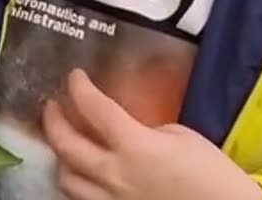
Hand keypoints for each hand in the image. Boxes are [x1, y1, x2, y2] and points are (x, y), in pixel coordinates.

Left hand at [42, 69, 261, 199]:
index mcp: (134, 145)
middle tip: (52, 106)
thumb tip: (125, 130)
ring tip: (66, 144)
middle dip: (53, 120)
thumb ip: (144, 130)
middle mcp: (114, 174)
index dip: (79, 88)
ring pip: (66, 179)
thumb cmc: (209, 170)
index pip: (93, 108)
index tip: (75, 77)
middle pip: (66, 145)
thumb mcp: (178, 135)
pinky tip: (82, 174)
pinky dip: (77, 184)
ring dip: (61, 157)